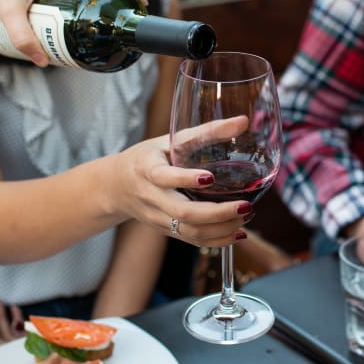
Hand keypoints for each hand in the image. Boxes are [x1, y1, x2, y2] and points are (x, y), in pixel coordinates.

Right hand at [110, 119, 252, 248]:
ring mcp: (158, 217)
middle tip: (245, 205)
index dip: (185, 179)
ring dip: (221, 228)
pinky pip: (191, 241)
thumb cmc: (149, 157)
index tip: (210, 177)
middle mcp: (151, 197)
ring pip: (189, 231)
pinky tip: (238, 232)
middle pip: (183, 212)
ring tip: (246, 216)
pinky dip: (217, 240)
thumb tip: (243, 122)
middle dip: (217, 213)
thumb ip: (207, 131)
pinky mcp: (166, 230)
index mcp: (147, 169)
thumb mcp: (171, 139)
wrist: (117, 187)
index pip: (163, 177)